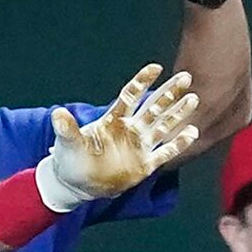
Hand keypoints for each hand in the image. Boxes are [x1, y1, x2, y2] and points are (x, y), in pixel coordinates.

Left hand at [39, 64, 199, 209]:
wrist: (77, 183)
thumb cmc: (71, 159)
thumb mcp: (67, 142)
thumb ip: (67, 128)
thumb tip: (57, 114)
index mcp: (113, 120)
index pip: (131, 96)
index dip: (143, 81)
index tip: (156, 68)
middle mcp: (130, 129)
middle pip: (154, 106)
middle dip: (169, 92)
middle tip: (185, 77)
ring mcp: (139, 146)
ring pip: (163, 125)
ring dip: (178, 113)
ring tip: (194, 98)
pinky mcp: (145, 164)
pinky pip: (165, 151)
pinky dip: (179, 143)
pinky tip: (192, 132)